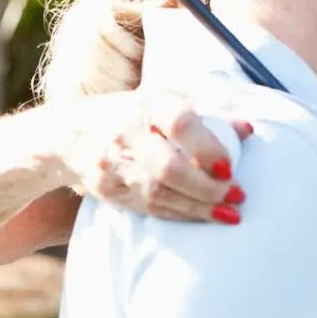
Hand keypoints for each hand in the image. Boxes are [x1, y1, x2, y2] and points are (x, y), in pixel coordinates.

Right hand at [59, 90, 253, 223]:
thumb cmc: (132, 114)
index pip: (178, 123)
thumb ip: (207, 114)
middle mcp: (124, 133)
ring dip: (198, 207)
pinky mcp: (106, 189)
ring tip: (230, 213)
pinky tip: (203, 216)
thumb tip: (248, 130)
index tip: (229, 167)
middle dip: (206, 187)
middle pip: (167, 167)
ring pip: (159, 193)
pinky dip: (180, 214)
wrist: (68, 134)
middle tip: (237, 195)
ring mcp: (110, 164)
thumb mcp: (163, 101)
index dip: (207, 147)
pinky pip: (148, 207)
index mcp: (144, 105)